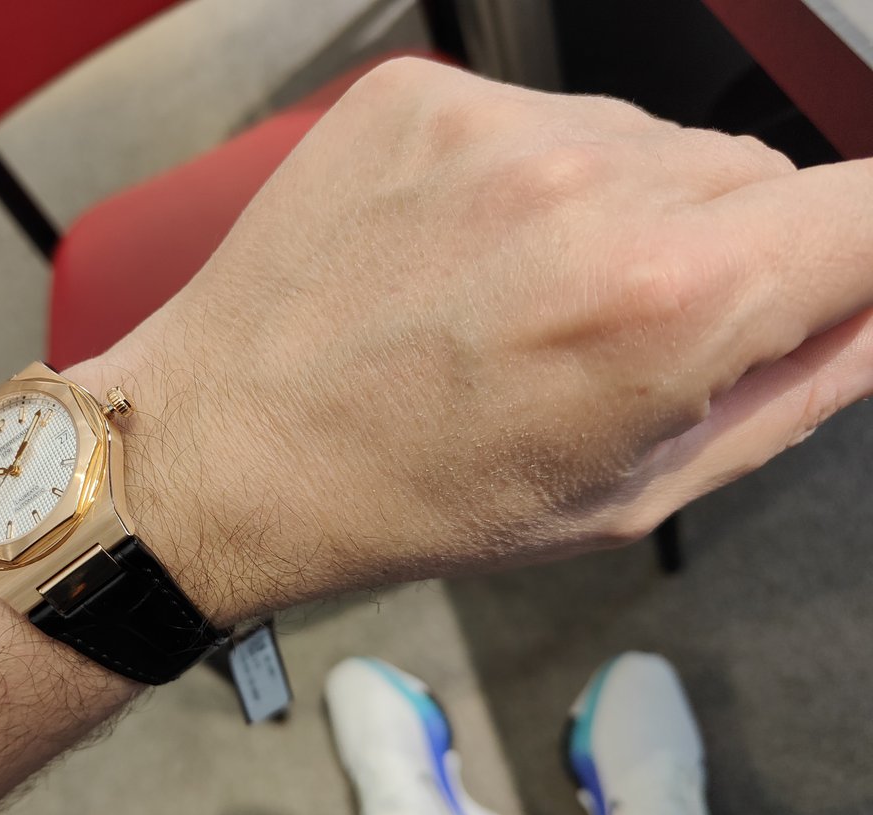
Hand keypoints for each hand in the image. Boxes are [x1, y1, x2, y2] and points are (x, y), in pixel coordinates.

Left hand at [71, 58, 872, 624]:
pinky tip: (463, 255)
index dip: (862, 258)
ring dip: (626, 213)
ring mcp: (495, 124)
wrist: (226, 445)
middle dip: (733, 252)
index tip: (827, 289)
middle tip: (621, 335)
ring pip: (651, 144)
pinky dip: (534, 180)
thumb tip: (871, 315)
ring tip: (522, 299)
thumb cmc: (411, 498)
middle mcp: (591, 181)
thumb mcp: (626, 496)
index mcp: (664, 299)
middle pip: (762, 173)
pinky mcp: (423, 96)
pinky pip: (546, 120)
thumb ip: (789, 395)